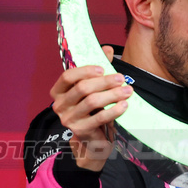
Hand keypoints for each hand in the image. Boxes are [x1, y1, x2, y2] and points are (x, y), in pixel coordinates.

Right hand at [50, 45, 130, 171]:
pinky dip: (114, 110)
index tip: (103, 68)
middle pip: (82, 88)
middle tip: (122, 78)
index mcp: (59, 92)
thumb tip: (106, 49)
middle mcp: (59, 105)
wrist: (94, 139)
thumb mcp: (94, 89)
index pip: (67, 76)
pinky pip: (99, 117)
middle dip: (104, 82)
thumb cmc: (93, 110)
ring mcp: (68, 119)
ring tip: (128, 91)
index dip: (85, 70)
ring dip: (112, 94)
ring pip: (92, 102)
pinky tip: (125, 105)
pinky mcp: (80, 130)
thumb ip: (98, 70)